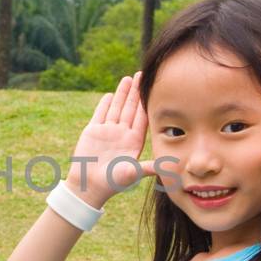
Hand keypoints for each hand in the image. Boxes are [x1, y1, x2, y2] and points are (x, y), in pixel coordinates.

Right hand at [66, 73, 150, 205]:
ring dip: (122, 94)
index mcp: (133, 141)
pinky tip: (110, 94)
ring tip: (128, 78)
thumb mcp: (133, 173)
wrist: (89, 186)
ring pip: (116, 108)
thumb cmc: (112, 182)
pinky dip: (104, 104)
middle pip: (130, 109)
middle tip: (142, 75)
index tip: (153, 88)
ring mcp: (107, 132)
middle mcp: (122, 134)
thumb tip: (171, 166)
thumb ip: (149, 167)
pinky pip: (100, 114)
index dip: (147, 102)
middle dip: (136, 92)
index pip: (142, 117)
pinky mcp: (93, 132)